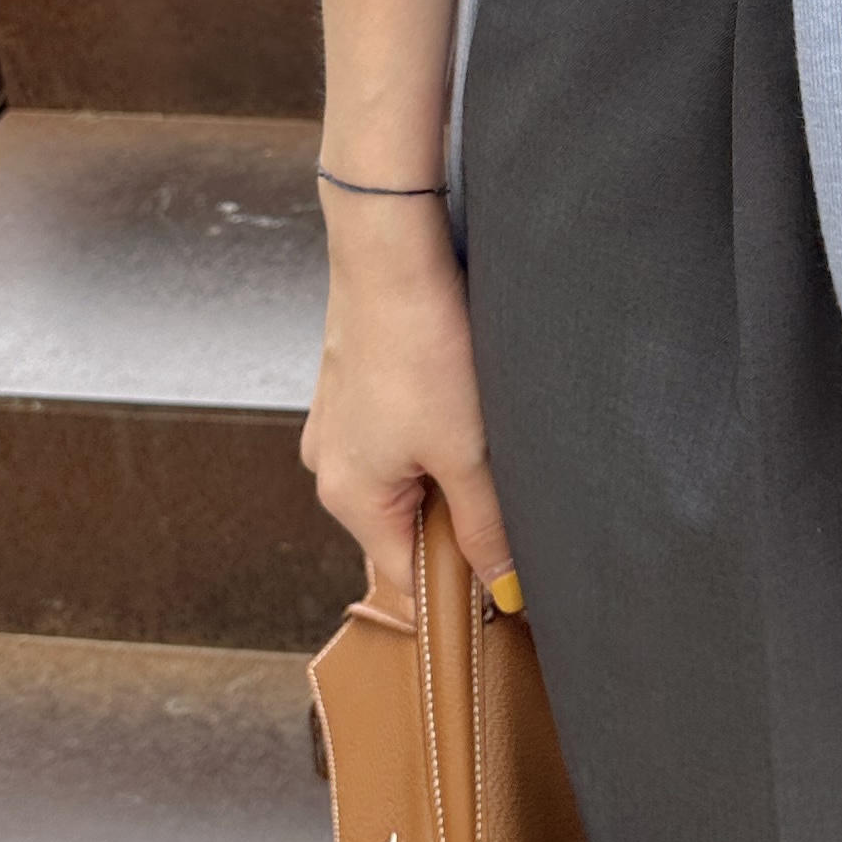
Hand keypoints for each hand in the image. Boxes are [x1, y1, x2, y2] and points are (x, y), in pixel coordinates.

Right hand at [301, 188, 515, 614]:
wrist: (391, 254)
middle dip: (457, 520)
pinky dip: (431, 434)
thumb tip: (504, 586)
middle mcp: (330, 469)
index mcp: (349, 498)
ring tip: (482, 433)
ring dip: (447, 472)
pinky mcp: (352, 389)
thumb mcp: (466, 452)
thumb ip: (486, 526)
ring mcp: (337, 426)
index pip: (407, 580)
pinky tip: (460, 401)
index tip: (511, 578)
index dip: (460, 586)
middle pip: (404, 528)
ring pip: (405, 478)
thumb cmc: (421, 348)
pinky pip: (396, 437)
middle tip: (504, 488)